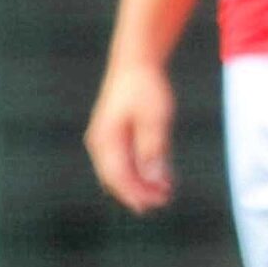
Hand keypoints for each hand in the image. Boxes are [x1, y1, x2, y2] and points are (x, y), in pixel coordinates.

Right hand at [85, 58, 176, 212]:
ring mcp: (107, 139)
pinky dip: (142, 170)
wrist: (135, 63)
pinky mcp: (116, 135)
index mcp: (105, 139)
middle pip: (116, 177)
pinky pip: (126, 160)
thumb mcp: (154, 119)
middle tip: (163, 200)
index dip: (135, 193)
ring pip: (121, 171)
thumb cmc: (144, 88)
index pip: (116, 176)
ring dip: (142, 183)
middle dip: (139, 192)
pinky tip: (162, 176)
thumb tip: (154, 179)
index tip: (155, 203)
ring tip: (166, 191)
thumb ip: (152, 150)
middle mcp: (101, 142)